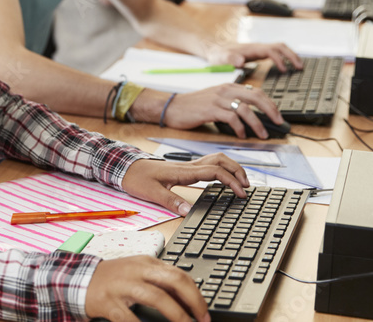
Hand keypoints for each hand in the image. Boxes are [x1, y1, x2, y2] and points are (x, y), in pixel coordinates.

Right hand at [85, 256, 210, 321]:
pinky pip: (131, 319)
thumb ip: (160, 280)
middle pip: (173, 280)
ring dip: (177, 315)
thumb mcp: (138, 271)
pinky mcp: (110, 303)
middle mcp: (137, 271)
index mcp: (147, 262)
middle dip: (193, 301)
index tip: (204, 311)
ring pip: (157, 297)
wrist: (81, 279)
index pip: (179, 274)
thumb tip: (187, 297)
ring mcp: (123, 286)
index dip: (196, 294)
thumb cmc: (114, 277)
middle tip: (202, 318)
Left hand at [121, 154, 249, 209]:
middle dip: (237, 170)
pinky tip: (224, 178)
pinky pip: (208, 164)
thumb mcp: (151, 192)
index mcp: (183, 171)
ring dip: (231, 167)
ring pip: (215, 159)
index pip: (214, 171)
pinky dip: (221, 168)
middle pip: (220, 160)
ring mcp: (187, 166)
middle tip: (247, 186)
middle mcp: (188, 166)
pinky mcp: (185, 169)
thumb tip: (188, 212)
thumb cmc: (137, 178)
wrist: (125, 167)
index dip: (231, 180)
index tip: (241, 192)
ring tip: (241, 181)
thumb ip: (170, 201)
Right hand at [145, 83, 283, 138]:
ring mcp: (218, 99)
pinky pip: (231, 118)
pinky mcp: (211, 109)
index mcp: (228, 87)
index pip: (256, 91)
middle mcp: (225, 90)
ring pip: (246, 109)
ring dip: (257, 124)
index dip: (269, 103)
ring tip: (262, 134)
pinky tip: (241, 135)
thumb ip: (231, 102)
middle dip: (271, 111)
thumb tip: (250, 113)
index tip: (277, 115)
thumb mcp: (215, 99)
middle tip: (278, 123)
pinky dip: (240, 128)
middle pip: (256, 97)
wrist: (172, 107)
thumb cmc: (193, 106)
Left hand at [211, 42, 301, 71]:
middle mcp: (257, 47)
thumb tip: (240, 62)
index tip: (285, 70)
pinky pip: (275, 53)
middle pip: (280, 46)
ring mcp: (259, 49)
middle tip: (300, 67)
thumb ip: (230, 59)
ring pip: (279, 48)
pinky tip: (287, 66)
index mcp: (251, 49)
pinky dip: (284, 57)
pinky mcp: (258, 53)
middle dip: (291, 55)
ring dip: (290, 55)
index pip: (271, 51)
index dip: (279, 60)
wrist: (215, 49)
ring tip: (299, 67)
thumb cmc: (219, 55)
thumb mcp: (222, 58)